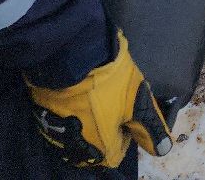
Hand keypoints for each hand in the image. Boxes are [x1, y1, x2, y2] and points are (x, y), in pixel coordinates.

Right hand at [26, 30, 172, 169]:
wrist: (71, 53)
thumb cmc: (111, 80)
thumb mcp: (139, 101)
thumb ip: (150, 128)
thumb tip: (164, 150)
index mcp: (101, 149)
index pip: (116, 152)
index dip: (124, 131)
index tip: (124, 110)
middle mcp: (75, 148)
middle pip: (94, 143)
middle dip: (103, 126)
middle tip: (108, 98)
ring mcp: (54, 131)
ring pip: (75, 131)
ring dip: (83, 118)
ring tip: (91, 92)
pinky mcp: (40, 113)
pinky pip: (57, 118)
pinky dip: (66, 108)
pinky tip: (73, 90)